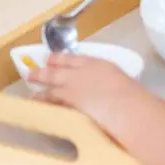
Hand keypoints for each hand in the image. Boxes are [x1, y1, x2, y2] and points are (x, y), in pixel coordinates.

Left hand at [32, 52, 148, 134]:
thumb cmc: (133, 99)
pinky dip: (42, 100)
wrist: (124, 105)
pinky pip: (50, 99)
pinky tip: (36, 103)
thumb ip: (112, 87)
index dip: (62, 59)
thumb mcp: (123, 86)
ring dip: (40, 85)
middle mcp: (82, 72)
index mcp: (99, 65)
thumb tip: (110, 94)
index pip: (76, 59)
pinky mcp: (66, 100)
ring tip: (32, 89)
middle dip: (46, 69)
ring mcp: (72, 85)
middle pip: (59, 68)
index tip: (53, 58)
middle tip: (35, 70)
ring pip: (51, 83)